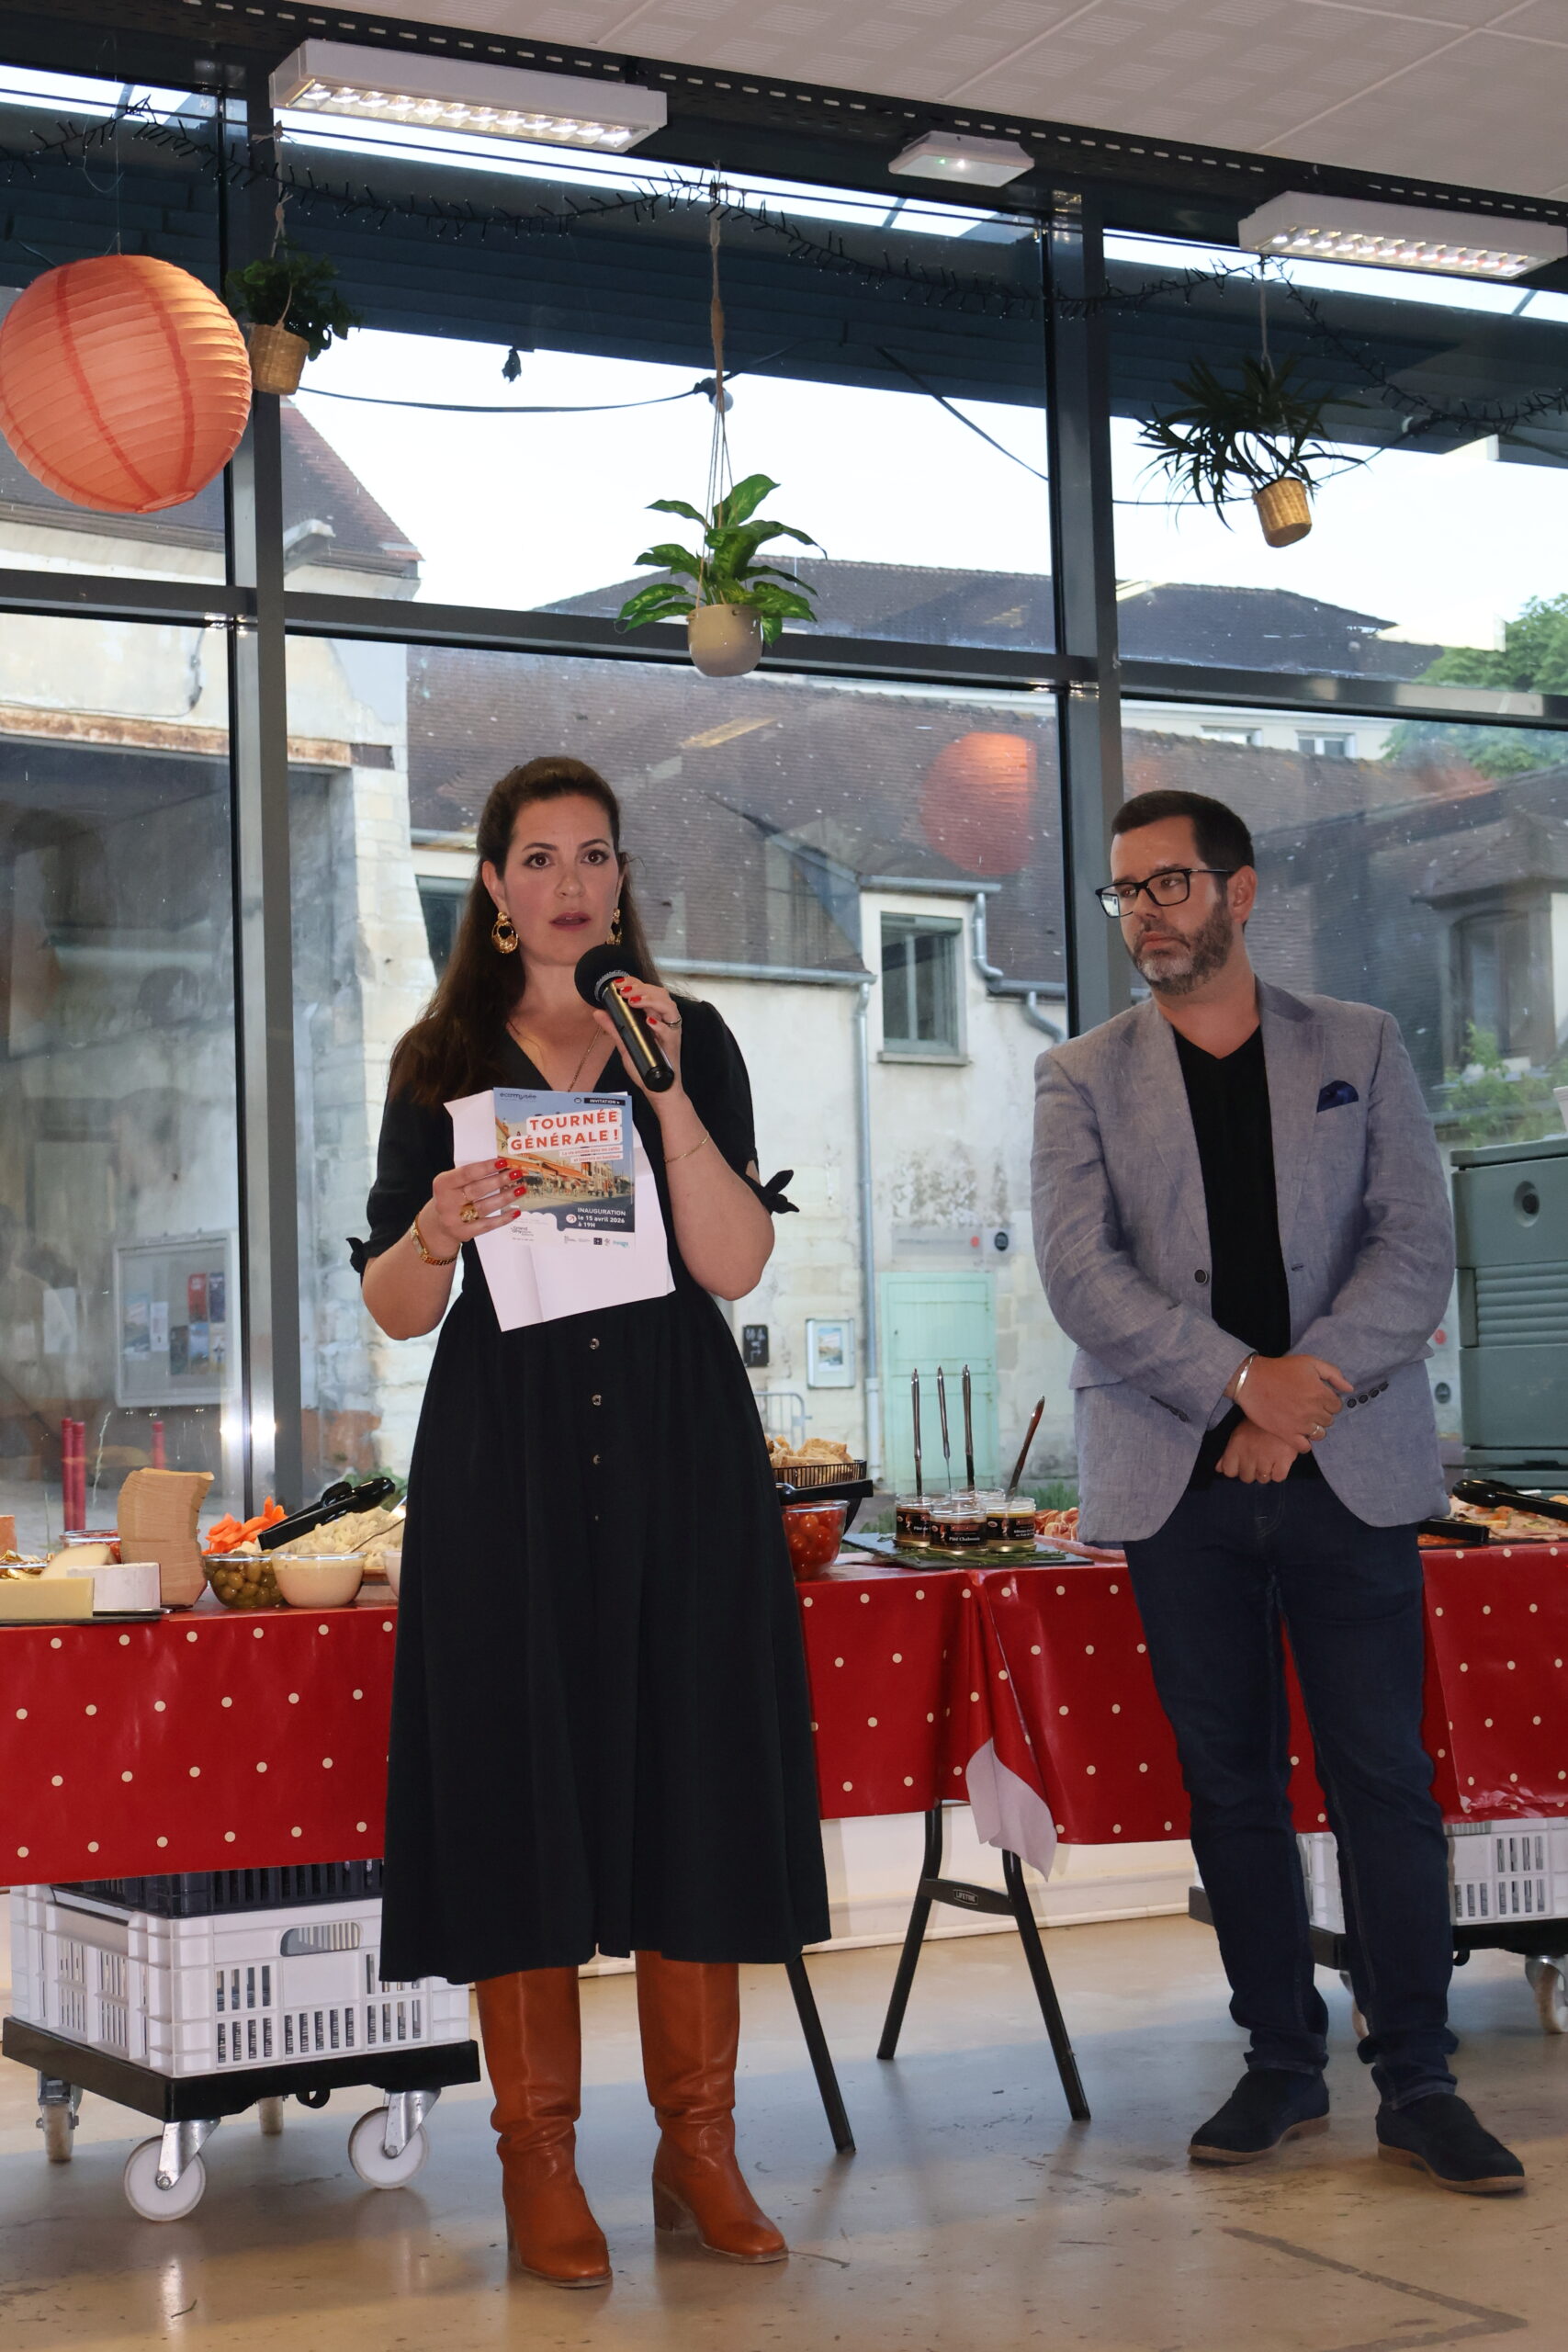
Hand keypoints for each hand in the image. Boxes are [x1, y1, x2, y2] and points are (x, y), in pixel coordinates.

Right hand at [423, 1158, 522, 1253]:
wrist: (438, 1226)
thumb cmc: (450, 1198)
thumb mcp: (452, 1184)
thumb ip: (469, 1176)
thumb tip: (501, 1167)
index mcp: (443, 1184)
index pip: (467, 1173)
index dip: (486, 1167)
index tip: (503, 1162)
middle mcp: (446, 1202)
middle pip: (477, 1189)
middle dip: (499, 1180)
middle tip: (516, 1173)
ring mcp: (454, 1219)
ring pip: (485, 1206)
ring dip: (505, 1197)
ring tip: (520, 1188)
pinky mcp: (463, 1233)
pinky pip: (487, 1225)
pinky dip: (503, 1218)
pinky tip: (515, 1211)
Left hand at [591, 979, 685, 1098]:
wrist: (658, 1087)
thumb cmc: (645, 1065)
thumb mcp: (625, 1044)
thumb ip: (613, 1028)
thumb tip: (598, 1012)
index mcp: (655, 1017)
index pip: (649, 991)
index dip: (636, 983)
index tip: (619, 983)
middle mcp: (665, 1021)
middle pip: (660, 994)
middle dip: (641, 988)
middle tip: (624, 991)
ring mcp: (670, 1032)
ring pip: (669, 1007)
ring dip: (651, 1000)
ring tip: (634, 1002)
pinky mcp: (673, 1045)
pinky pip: (669, 1031)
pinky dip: (659, 1025)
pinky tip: (648, 1022)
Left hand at [1216, 1421, 1303, 1482]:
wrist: (1283, 1409)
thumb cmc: (1259, 1423)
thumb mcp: (1239, 1433)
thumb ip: (1228, 1454)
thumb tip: (1219, 1469)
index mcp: (1236, 1447)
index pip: (1229, 1471)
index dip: (1236, 1469)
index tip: (1243, 1464)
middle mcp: (1249, 1455)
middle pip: (1246, 1478)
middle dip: (1252, 1472)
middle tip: (1259, 1460)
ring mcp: (1266, 1459)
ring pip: (1262, 1479)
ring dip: (1266, 1472)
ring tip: (1270, 1459)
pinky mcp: (1283, 1460)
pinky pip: (1278, 1478)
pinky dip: (1279, 1473)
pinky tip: (1280, 1461)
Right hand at [1233, 1353, 1351, 1445]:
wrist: (1251, 1380)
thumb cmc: (1280, 1369)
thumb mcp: (1309, 1362)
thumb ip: (1333, 1373)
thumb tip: (1350, 1389)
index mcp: (1320, 1393)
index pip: (1337, 1406)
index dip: (1328, 1401)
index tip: (1317, 1397)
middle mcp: (1313, 1410)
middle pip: (1329, 1420)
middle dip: (1321, 1413)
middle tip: (1308, 1406)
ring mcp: (1300, 1424)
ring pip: (1319, 1434)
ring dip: (1314, 1428)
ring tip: (1303, 1419)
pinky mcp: (1286, 1434)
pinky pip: (1304, 1447)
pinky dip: (1304, 1443)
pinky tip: (1298, 1433)